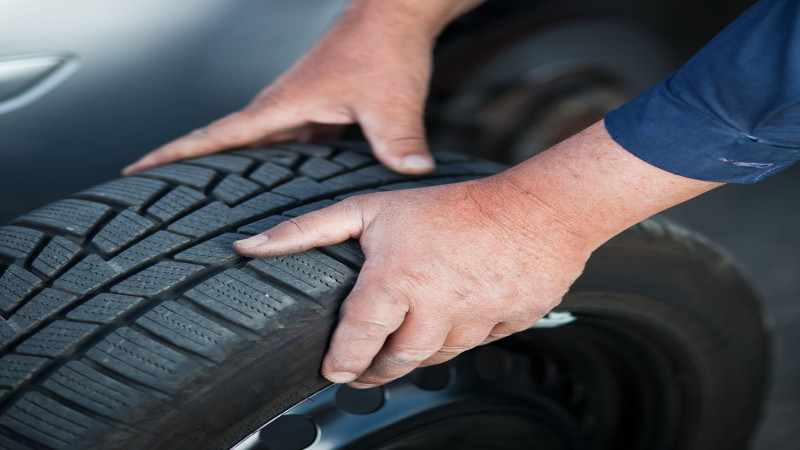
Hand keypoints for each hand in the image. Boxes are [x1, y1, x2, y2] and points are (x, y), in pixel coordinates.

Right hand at [123, 1, 449, 175]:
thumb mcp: (391, 103)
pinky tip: (275, 185)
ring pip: (253, 146)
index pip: (215, 135)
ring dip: (228, 168)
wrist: (394, 19)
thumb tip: (412, 174)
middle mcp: (281, 108)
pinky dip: (270, 164)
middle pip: (223, 143)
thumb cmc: (383, 49)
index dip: (173, 154)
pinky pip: (283, 144)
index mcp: (281, 105)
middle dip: (187, 167)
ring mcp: (296, 110)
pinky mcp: (315, 113)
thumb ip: (398, 142)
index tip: (135, 170)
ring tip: (207, 201)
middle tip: (159, 200)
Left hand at [232, 121, 720, 386]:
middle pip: (394, 362)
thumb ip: (308, 229)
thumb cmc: (454, 205)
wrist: (539, 208)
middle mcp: (432, 310)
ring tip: (398, 348)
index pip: (356, 341)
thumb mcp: (371, 207)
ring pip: (433, 358)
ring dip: (411, 358)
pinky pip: (471, 347)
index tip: (333, 370)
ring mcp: (470, 324)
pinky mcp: (501, 329)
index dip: (340, 362)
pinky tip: (449, 322)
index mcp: (395, 283)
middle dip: (373, 371)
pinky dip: (454, 341)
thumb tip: (250, 245)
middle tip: (361, 370)